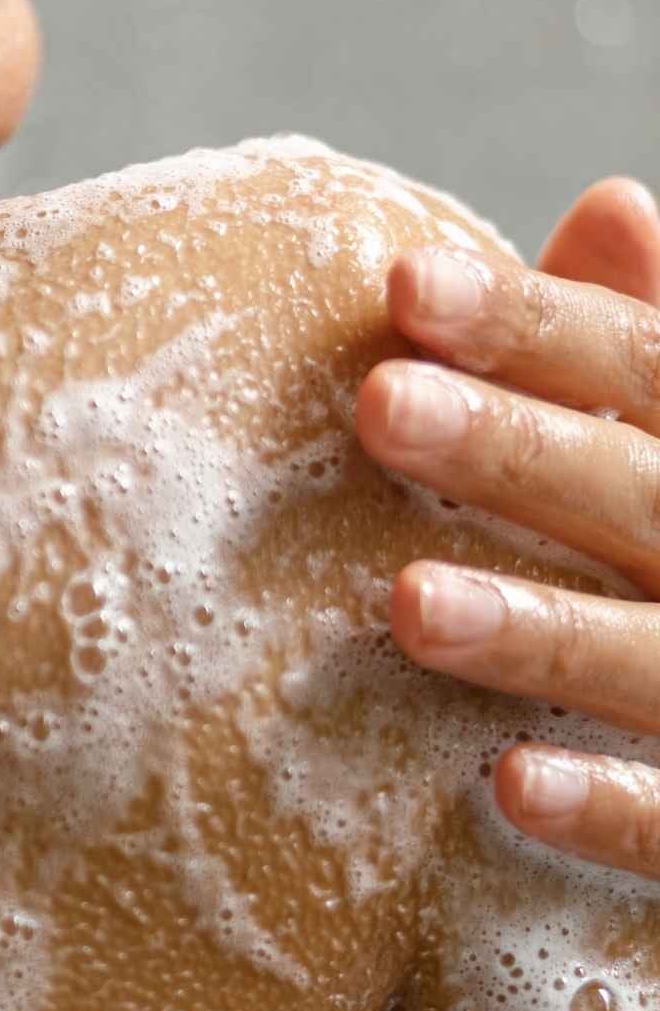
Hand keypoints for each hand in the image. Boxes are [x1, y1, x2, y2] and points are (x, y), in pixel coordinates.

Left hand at [354, 176, 659, 877]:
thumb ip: (656, 347)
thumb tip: (607, 204)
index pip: (647, 365)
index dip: (530, 323)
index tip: (399, 283)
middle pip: (639, 489)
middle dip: (515, 446)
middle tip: (379, 405)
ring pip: (647, 658)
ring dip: (535, 626)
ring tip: (406, 603)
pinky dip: (609, 806)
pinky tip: (506, 784)